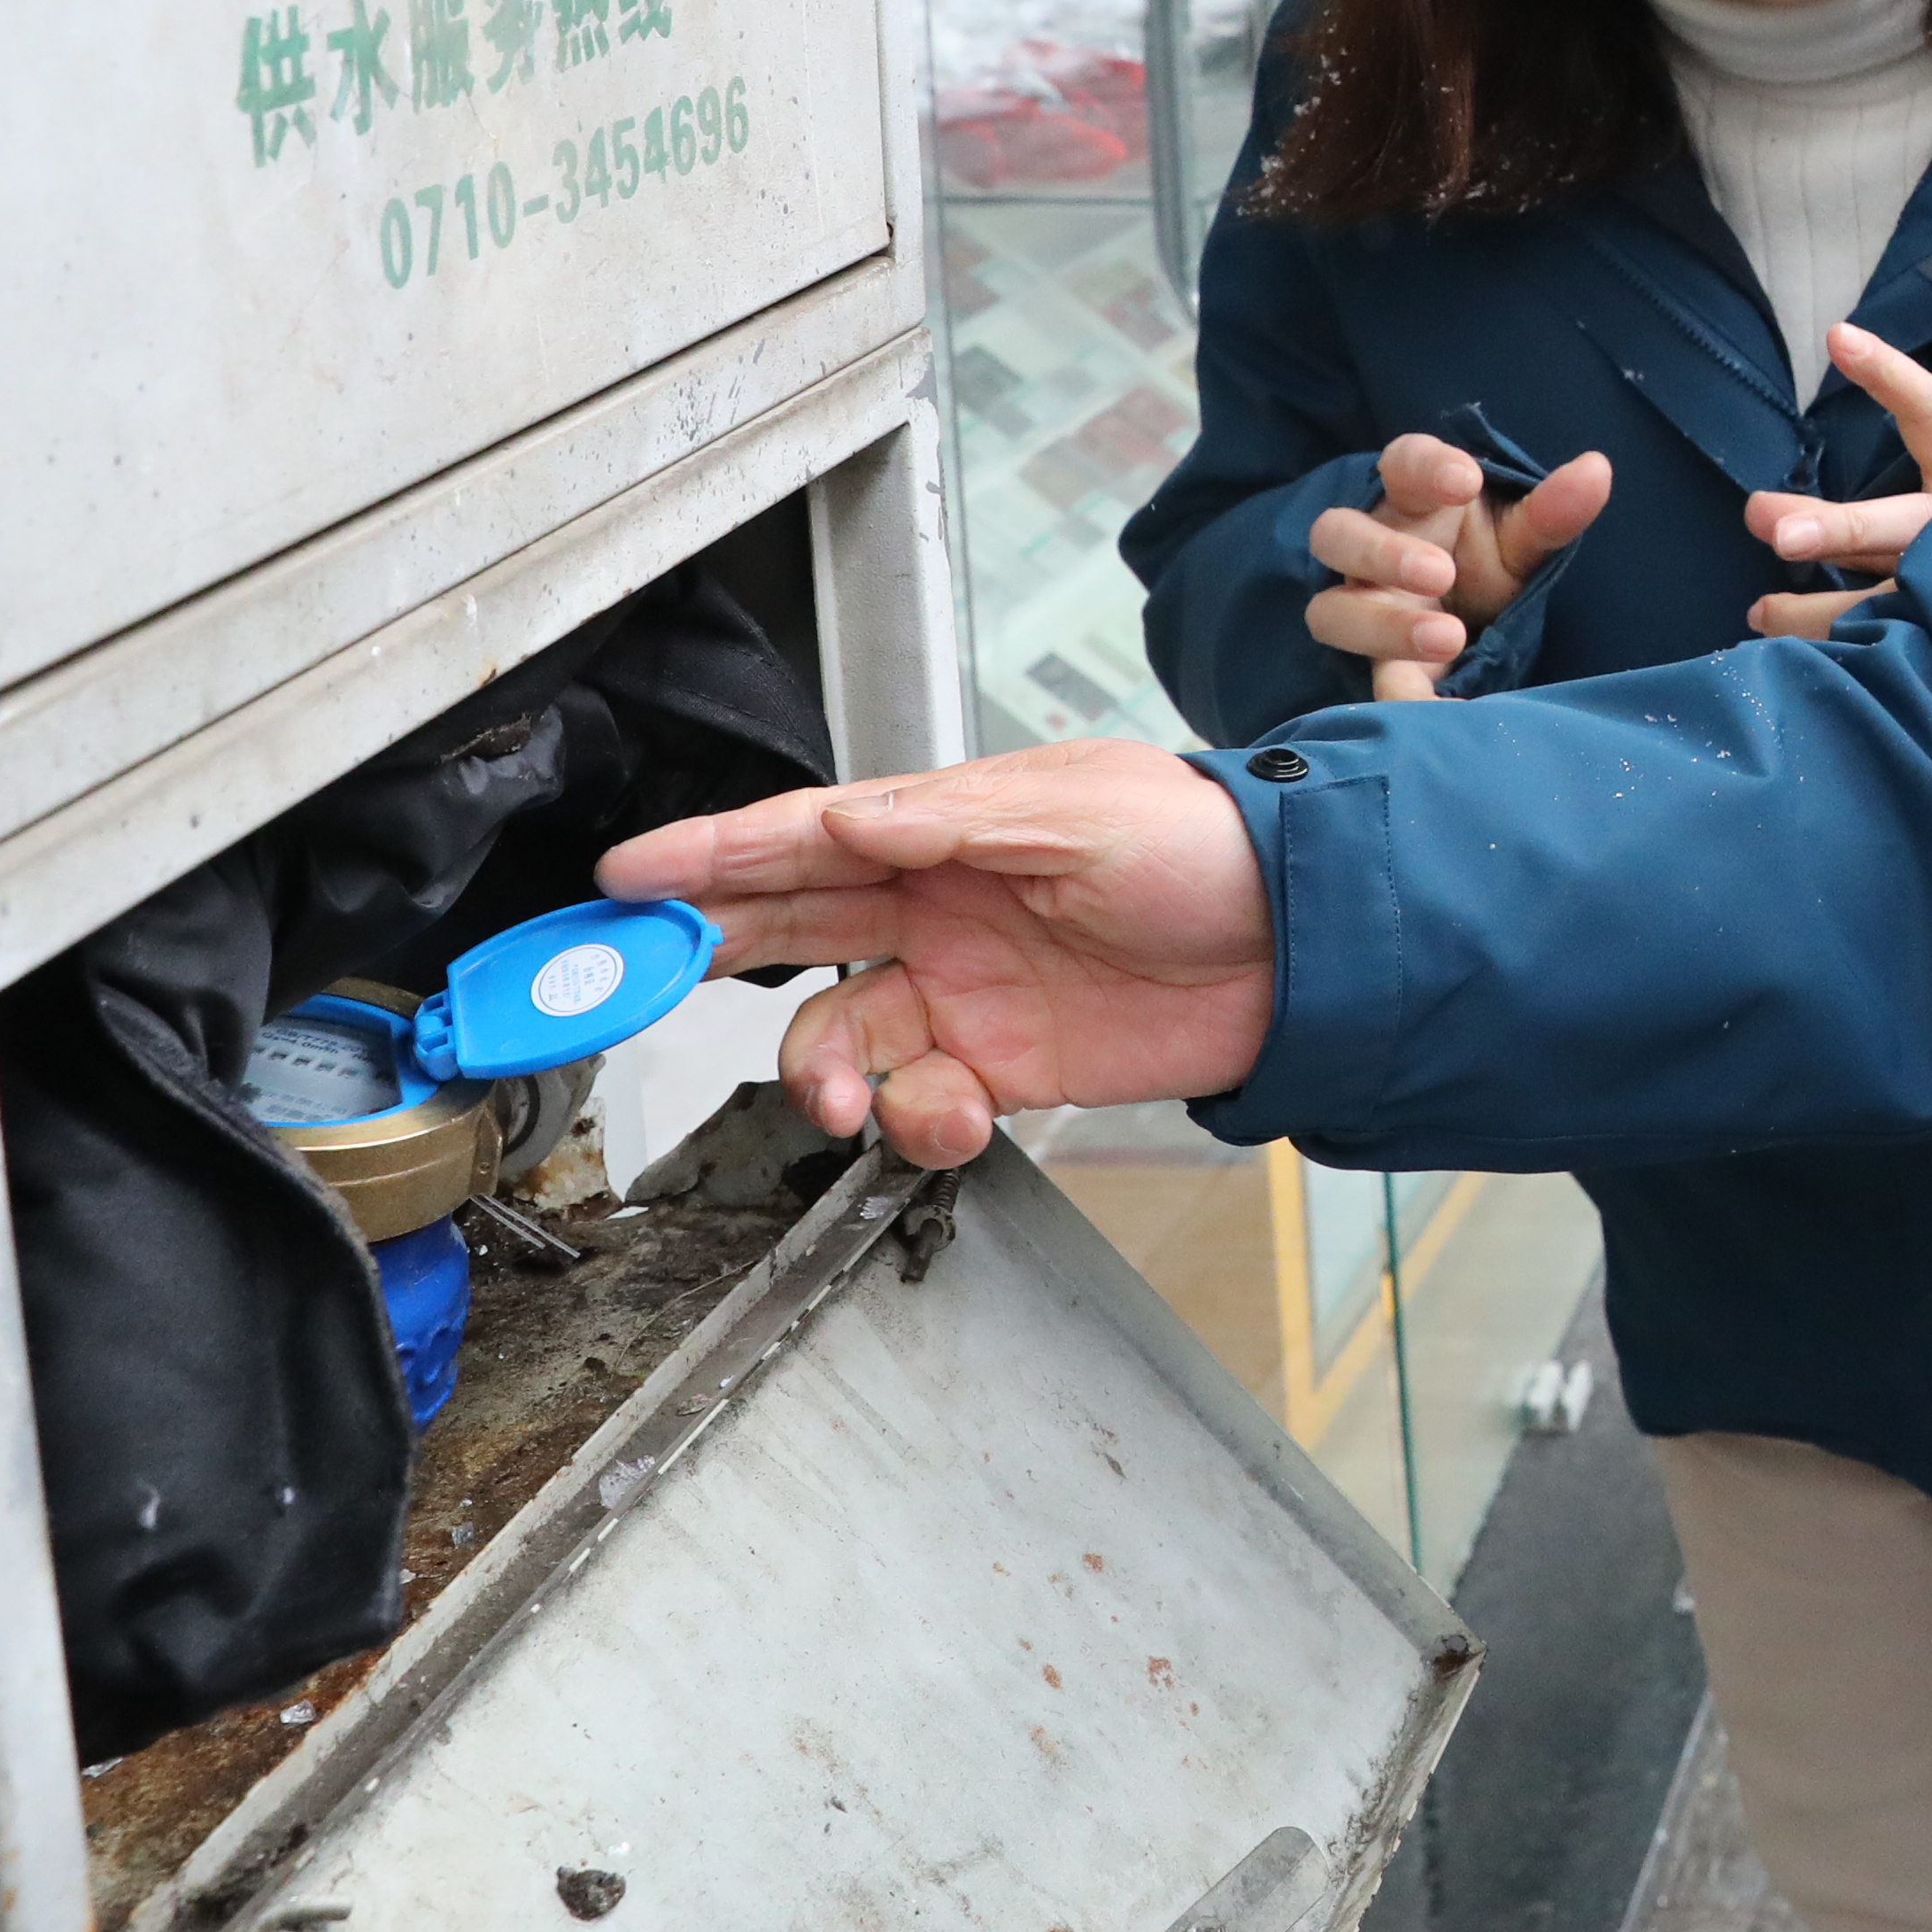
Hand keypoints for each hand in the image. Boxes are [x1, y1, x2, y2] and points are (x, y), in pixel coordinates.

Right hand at [601, 738, 1275, 1165]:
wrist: (1303, 945)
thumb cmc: (1208, 847)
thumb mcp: (1079, 812)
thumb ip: (953, 820)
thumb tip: (846, 817)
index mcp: (948, 826)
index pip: (802, 836)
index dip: (709, 856)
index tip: (628, 879)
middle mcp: (940, 905)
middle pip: (789, 928)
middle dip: (712, 957)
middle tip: (648, 986)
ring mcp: (965, 988)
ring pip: (838, 1035)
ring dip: (821, 1072)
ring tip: (845, 1094)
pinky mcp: (1002, 1063)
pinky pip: (915, 1099)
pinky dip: (915, 1119)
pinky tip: (951, 1113)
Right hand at [1308, 433, 1613, 700]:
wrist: (1476, 615)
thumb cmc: (1488, 555)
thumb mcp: (1523, 535)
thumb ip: (1553, 510)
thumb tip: (1597, 470)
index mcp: (1411, 495)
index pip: (1402, 462)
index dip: (1425, 466)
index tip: (1466, 480)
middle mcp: (1370, 545)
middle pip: (1338, 535)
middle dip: (1383, 553)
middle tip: (1441, 572)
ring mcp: (1360, 603)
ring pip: (1331, 610)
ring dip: (1382, 626)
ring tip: (1448, 638)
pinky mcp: (1370, 659)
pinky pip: (1366, 678)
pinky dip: (1399, 696)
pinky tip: (1437, 710)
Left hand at [1744, 324, 1931, 636]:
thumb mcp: (1907, 520)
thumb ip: (1838, 519)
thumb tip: (1756, 513)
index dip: (1889, 376)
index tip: (1839, 338)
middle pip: (1904, 525)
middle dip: (1840, 529)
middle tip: (1781, 533)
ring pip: (1889, 601)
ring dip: (1818, 610)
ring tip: (1761, 612)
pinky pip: (1892, 650)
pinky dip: (1839, 653)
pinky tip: (1794, 658)